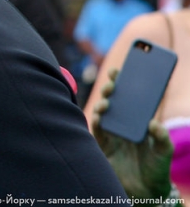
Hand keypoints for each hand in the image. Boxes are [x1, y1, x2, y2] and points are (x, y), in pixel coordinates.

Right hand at [92, 67, 173, 198]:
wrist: (144, 191)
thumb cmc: (156, 169)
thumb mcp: (164, 152)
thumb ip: (162, 137)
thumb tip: (152, 123)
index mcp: (137, 122)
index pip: (130, 98)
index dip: (124, 83)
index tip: (120, 70)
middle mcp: (122, 124)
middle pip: (113, 101)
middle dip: (111, 89)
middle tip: (114, 83)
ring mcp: (111, 133)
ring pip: (102, 112)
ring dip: (103, 104)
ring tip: (107, 102)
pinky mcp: (102, 144)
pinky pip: (97, 130)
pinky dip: (97, 121)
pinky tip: (100, 117)